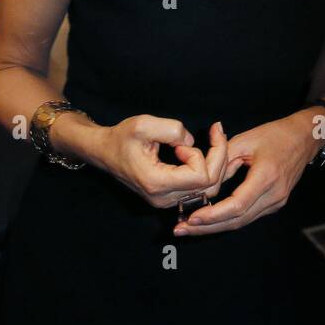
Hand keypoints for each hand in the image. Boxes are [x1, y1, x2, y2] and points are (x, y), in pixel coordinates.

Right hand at [82, 116, 228, 209]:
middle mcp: (164, 198)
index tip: (180, 143)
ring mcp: (167, 200)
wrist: (105, 152)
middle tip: (215, 130)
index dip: (200, 155)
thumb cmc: (121, 138)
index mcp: (157, 183)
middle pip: (210, 184)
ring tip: (214, 139)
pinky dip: (210, 169)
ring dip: (217, 162)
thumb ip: (173, 130)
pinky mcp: (171, 196)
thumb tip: (192, 142)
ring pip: (210, 188)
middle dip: (219, 155)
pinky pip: (200, 188)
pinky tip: (209, 151)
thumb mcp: (144, 124)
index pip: (200, 176)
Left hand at [175, 110, 321, 236]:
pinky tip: (209, 220)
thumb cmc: (275, 135)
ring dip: (215, 227)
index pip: (237, 205)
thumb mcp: (245, 141)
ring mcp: (277, 202)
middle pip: (237, 220)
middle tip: (180, 230)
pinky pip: (248, 216)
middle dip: (207, 228)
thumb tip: (203, 184)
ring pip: (242, 222)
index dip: (212, 215)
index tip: (191, 218)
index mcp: (267, 177)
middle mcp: (274, 195)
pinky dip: (227, 220)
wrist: (304, 138)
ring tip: (189, 229)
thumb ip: (222, 163)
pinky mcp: (275, 204)